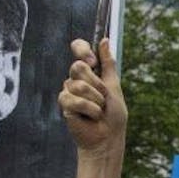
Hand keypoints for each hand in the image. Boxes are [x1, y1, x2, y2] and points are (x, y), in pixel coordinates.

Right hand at [59, 38, 127, 158]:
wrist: (108, 137)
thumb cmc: (113, 115)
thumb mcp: (114, 86)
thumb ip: (108, 64)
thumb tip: (104, 40)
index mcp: (90, 72)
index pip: (79, 48)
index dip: (82, 49)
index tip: (92, 60)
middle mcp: (77, 79)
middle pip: (78, 67)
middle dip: (97, 84)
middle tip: (103, 98)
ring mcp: (69, 91)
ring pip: (79, 85)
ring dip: (96, 99)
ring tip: (99, 110)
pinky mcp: (64, 104)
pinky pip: (74, 99)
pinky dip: (89, 109)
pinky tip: (91, 117)